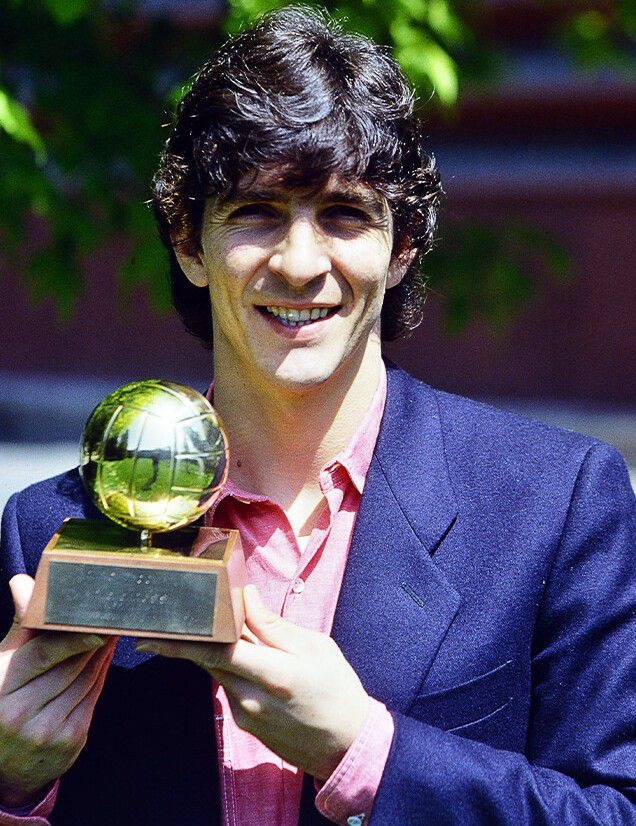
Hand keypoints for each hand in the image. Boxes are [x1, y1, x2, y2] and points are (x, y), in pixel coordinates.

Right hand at [0, 574, 114, 807]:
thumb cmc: (1, 704)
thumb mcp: (0, 666)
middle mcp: (21, 714)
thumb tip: (22, 582)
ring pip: (87, 679)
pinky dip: (103, 673)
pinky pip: (94, 697)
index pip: (43, 654)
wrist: (4, 768)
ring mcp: (47, 731)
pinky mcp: (70, 741)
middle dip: (95, 638)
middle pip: (71, 665)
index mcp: (0, 690)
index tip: (96, 620)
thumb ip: (19, 627)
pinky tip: (107, 655)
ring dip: (104, 652)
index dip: (73, 636)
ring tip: (114, 629)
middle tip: (113, 615)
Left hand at [137, 584, 370, 779]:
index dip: (182, 643)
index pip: (216, 652)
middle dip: (195, 638)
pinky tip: (250, 659)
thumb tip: (245, 597)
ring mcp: (245, 715)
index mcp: (272, 674)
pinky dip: (231, 668)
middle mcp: (251, 698)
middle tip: (181, 617)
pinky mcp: (245, 724)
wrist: (346, 745)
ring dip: (219, 651)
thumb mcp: (314, 647)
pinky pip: (229, 687)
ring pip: (219, 673)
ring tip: (234, 631)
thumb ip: (273, 625)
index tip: (153, 635)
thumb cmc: (337, 690)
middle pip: (210, 661)